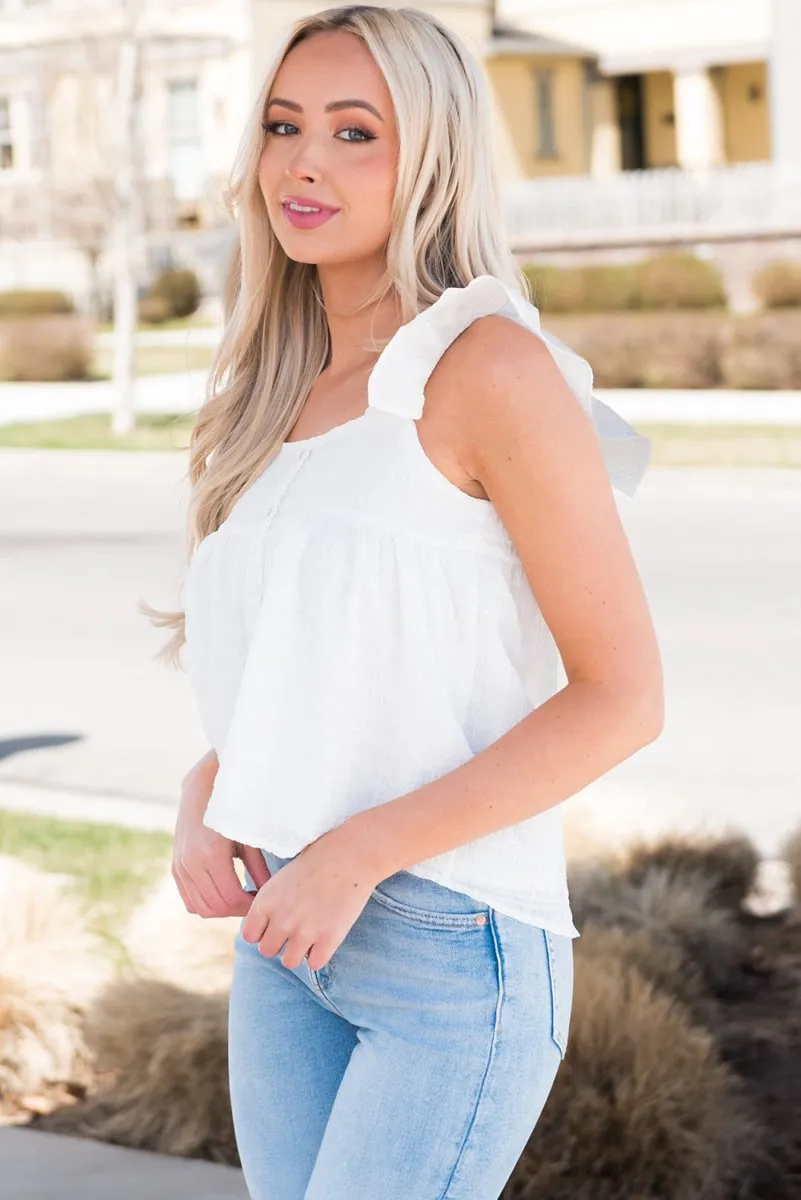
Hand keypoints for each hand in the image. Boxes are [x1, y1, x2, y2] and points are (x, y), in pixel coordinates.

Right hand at [172, 748, 270, 918]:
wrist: (202, 789)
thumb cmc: (232, 810)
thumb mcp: (248, 836)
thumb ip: (258, 867)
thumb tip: (268, 893)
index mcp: (210, 854)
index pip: (231, 897)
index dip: (249, 906)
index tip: (262, 900)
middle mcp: (190, 863)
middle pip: (216, 906)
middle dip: (237, 910)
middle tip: (254, 903)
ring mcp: (180, 866)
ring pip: (201, 908)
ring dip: (222, 910)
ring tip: (241, 899)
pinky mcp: (176, 868)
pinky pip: (189, 901)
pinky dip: (206, 905)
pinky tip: (224, 895)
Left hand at [241, 825, 380, 970]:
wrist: (350, 856)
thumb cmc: (317, 860)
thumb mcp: (282, 878)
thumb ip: (270, 903)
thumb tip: (265, 925)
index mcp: (265, 902)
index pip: (249, 936)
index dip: (262, 931)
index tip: (275, 924)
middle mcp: (281, 920)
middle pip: (267, 951)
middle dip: (280, 942)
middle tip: (296, 928)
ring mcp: (304, 932)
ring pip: (289, 962)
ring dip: (298, 952)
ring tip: (310, 936)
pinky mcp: (328, 940)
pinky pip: (315, 964)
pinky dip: (319, 954)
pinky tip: (325, 938)